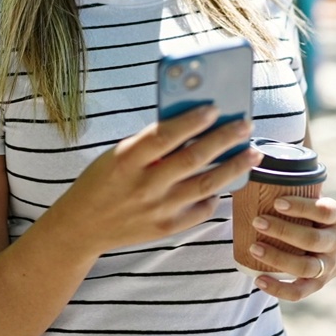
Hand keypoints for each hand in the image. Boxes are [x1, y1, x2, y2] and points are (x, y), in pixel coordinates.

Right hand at [42, 106, 261, 256]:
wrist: (82, 226)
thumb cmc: (103, 181)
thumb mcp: (117, 154)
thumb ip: (150, 143)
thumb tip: (193, 125)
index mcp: (127, 159)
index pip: (165, 136)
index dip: (192, 121)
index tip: (214, 108)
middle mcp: (144, 185)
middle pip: (193, 159)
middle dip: (224, 139)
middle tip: (245, 125)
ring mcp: (158, 209)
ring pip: (206, 185)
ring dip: (234, 167)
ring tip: (252, 153)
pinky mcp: (166, 228)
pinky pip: (201, 209)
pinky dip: (215, 194)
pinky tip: (226, 182)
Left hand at [246, 195, 335, 300]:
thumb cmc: (314, 217)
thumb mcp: (314, 199)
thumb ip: (294, 185)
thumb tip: (256, 162)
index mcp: (335, 216)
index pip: (323, 211)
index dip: (302, 207)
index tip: (277, 201)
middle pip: (313, 239)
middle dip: (284, 231)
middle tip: (257, 220)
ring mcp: (329, 266)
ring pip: (306, 267)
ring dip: (278, 258)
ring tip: (254, 248)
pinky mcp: (318, 284)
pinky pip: (300, 292)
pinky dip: (279, 289)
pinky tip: (259, 280)